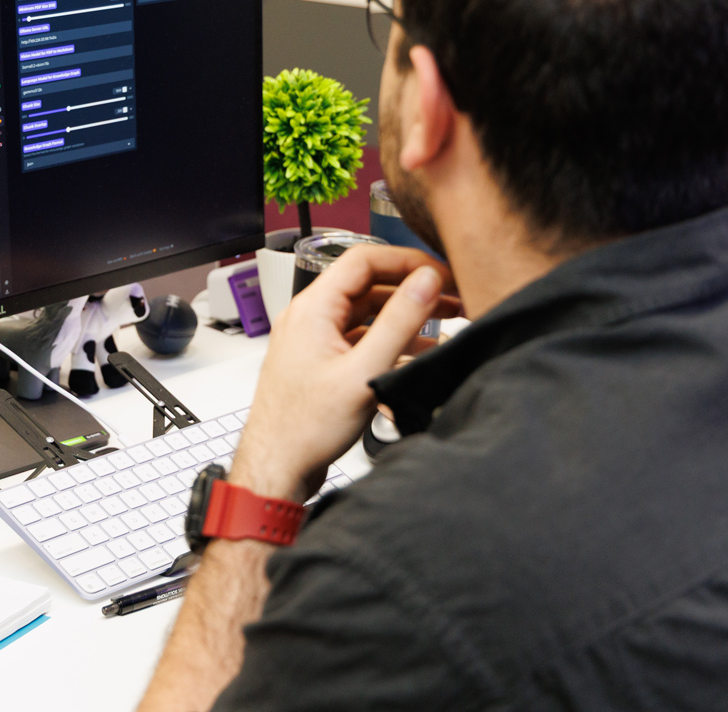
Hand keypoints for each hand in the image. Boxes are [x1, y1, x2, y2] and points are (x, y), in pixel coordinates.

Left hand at [230, 246, 456, 500]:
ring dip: (404, 315)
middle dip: (412, 288)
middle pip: (368, 285)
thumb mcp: (364, 372)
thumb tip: (425, 282)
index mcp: (313, 309)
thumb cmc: (305, 428)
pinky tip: (417, 353)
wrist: (277, 467)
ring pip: (366, 313)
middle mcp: (309, 317)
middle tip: (450, 297)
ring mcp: (314, 339)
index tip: (440, 272)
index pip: (364, 260)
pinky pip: (360, 338)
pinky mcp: (321, 362)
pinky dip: (389, 340)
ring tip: (444, 322)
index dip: (407, 261)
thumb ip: (399, 322)